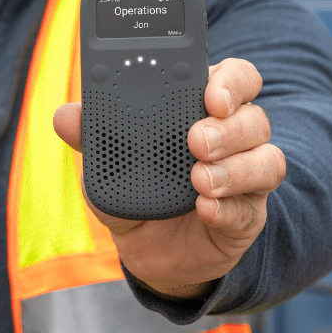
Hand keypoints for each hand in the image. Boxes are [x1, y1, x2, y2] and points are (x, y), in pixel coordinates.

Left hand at [52, 58, 284, 300]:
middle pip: (254, 116)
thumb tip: (65, 116)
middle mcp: (232, 138)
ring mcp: (245, 177)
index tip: (210, 92)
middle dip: (229, 127)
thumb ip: (92, 136)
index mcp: (201, 109)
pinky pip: (251, 208)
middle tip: (197, 141)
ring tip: (200, 180)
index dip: (229, 81)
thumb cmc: (136, 191)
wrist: (150, 253)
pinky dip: (228, 207)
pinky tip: (206, 208)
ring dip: (235, 168)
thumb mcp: (108, 163)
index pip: (232, 79)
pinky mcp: (247, 216)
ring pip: (266, 159)